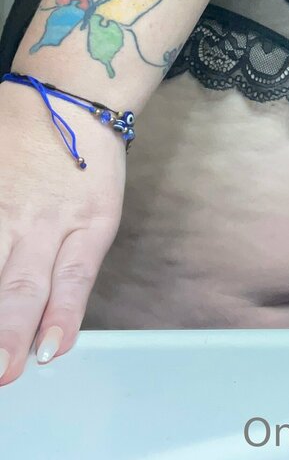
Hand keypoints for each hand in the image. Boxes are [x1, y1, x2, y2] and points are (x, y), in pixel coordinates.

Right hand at [0, 79, 125, 385]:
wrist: (67, 97)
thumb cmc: (88, 165)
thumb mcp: (98, 214)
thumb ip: (73, 273)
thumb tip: (52, 341)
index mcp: (84, 225)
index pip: (70, 279)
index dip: (57, 318)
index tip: (41, 356)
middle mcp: (42, 219)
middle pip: (22, 281)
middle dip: (9, 331)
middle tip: (1, 371)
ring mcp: (5, 201)